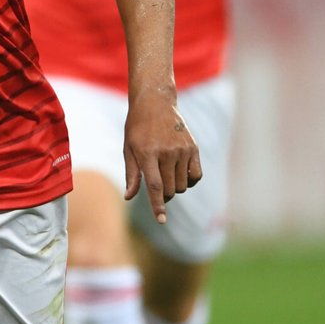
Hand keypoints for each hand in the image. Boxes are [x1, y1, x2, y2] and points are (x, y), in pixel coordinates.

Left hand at [123, 91, 202, 221]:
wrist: (155, 103)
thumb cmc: (137, 129)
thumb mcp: (128, 149)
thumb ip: (132, 175)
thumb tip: (129, 197)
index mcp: (148, 153)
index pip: (156, 186)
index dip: (158, 206)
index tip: (161, 220)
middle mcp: (168, 152)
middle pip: (170, 190)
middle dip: (162, 195)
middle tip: (156, 185)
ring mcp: (183, 149)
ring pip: (182, 185)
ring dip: (174, 187)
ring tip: (165, 173)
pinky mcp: (193, 148)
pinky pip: (196, 176)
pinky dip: (189, 180)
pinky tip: (179, 172)